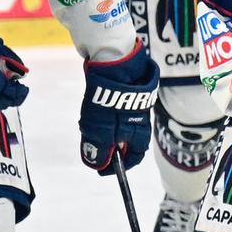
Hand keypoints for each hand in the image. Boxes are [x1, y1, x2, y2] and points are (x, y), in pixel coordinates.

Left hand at [80, 46, 159, 170]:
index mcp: (139, 132)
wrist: (113, 63)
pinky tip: (94, 109)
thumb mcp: (99, 130)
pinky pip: (116, 110)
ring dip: (107, 130)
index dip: (118, 166)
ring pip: (121, 125)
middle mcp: (141, 119)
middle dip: (110, 147)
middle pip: (127, 142)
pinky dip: (106, 115)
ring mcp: (134, 104)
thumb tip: (97, 165)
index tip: (102, 169)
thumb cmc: (108, 100)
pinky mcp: (126, 91)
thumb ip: (99, 149)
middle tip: (93, 145)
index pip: (134, 157)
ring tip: (91, 124)